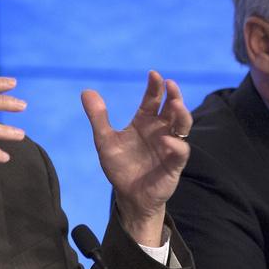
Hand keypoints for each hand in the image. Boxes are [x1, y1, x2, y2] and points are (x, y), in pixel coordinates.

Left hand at [81, 71, 189, 245]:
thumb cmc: (120, 166)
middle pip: (172, 108)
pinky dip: (175, 144)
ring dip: (182, 114)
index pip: (153, 100)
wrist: (128, 195)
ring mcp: (169, 146)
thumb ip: (98, 117)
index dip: (155, 87)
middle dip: (174, 96)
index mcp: (145, 121)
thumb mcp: (105, 140)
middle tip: (170, 84)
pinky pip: (180, 151)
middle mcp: (160, 130)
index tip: (153, 74)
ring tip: (175, 105)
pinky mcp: (174, 164)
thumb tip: (86, 91)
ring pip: (183, 126)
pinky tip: (166, 139)